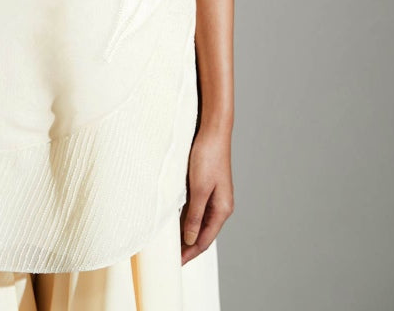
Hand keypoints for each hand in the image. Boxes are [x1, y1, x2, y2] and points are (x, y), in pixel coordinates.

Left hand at [179, 126, 233, 264]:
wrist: (212, 130)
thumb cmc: (207, 157)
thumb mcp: (198, 189)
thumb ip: (194, 215)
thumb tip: (190, 239)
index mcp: (222, 209)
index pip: (204, 239)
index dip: (190, 253)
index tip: (177, 264)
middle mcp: (220, 205)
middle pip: (202, 232)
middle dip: (188, 246)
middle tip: (171, 257)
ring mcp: (213, 195)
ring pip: (198, 220)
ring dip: (186, 232)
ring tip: (171, 243)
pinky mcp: (206, 185)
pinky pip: (195, 208)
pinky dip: (186, 217)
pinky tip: (175, 221)